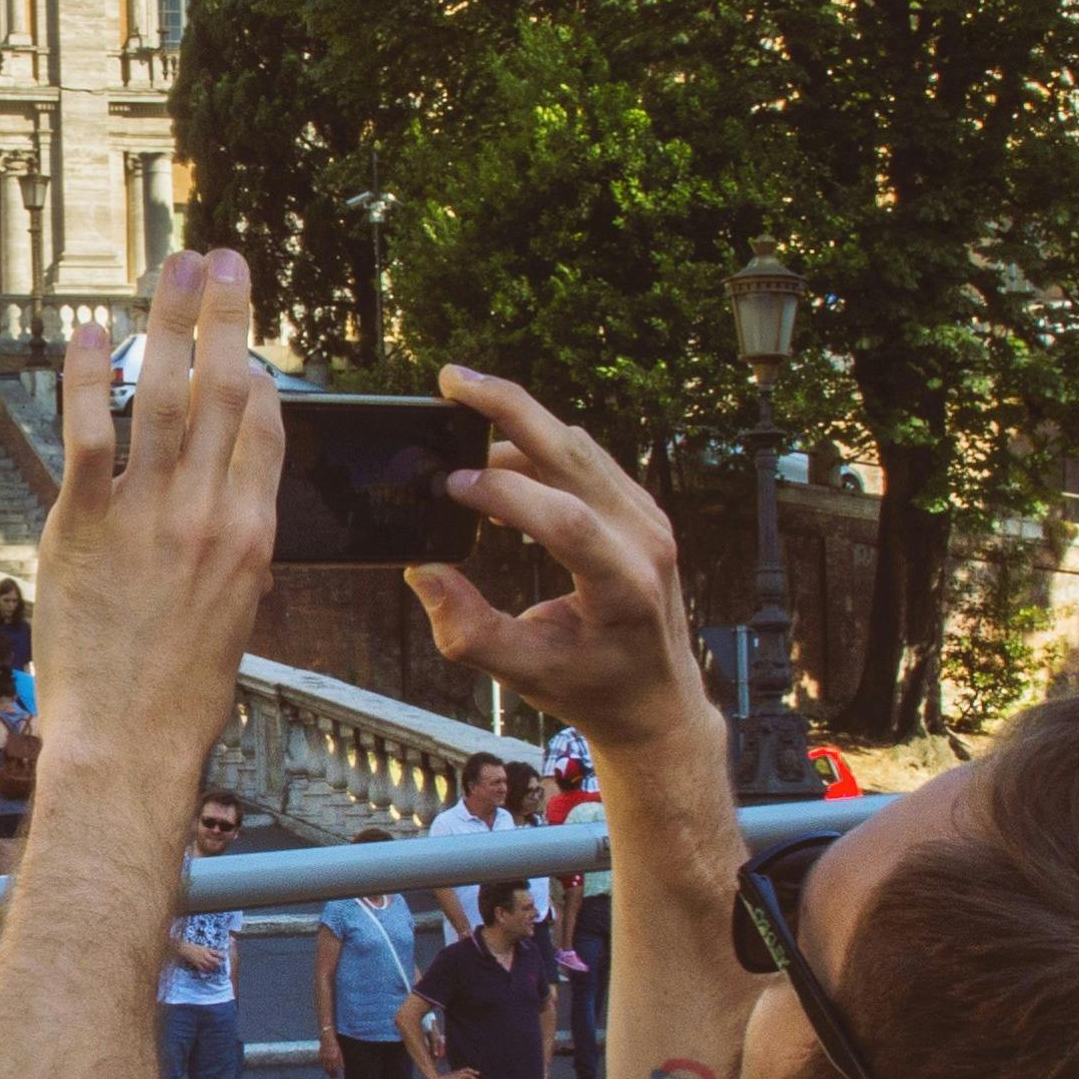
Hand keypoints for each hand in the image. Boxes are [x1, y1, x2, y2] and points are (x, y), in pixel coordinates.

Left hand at [38, 254, 281, 792]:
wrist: (130, 742)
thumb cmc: (180, 692)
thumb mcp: (235, 613)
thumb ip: (232, 546)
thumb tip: (228, 504)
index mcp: (256, 535)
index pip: (266, 427)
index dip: (258, 371)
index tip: (248, 336)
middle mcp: (209, 513)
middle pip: (224, 389)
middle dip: (225, 315)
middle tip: (222, 258)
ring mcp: (148, 514)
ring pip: (164, 394)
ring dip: (170, 321)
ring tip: (173, 268)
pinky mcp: (86, 524)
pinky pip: (89, 431)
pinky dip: (89, 374)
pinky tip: (93, 332)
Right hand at [404, 368, 717, 772]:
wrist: (656, 698)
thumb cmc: (593, 687)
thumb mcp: (525, 673)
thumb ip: (468, 630)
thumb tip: (422, 569)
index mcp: (625, 586)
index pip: (567, 520)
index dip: (505, 494)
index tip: (448, 485)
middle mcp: (645, 540)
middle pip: (574, 452)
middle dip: (509, 408)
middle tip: (452, 380)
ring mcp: (647, 518)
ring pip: (576, 446)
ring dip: (516, 425)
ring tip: (457, 417)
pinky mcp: (637, 508)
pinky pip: (584, 460)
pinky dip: (535, 449)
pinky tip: (492, 464)